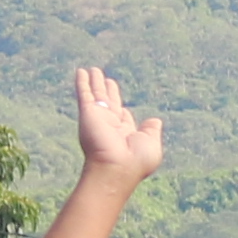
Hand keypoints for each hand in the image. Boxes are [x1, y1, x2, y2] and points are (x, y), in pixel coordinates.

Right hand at [70, 65, 164, 186]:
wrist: (116, 168)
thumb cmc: (137, 161)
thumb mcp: (151, 144)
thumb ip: (152, 131)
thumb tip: (155, 120)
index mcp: (125, 133)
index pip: (122, 117)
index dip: (122, 110)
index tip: (122, 108)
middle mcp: (110, 125)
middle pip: (108, 103)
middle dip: (106, 90)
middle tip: (104, 78)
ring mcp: (98, 118)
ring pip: (96, 95)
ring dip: (94, 82)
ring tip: (93, 69)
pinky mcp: (88, 113)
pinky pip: (84, 93)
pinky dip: (82, 82)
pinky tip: (81, 71)